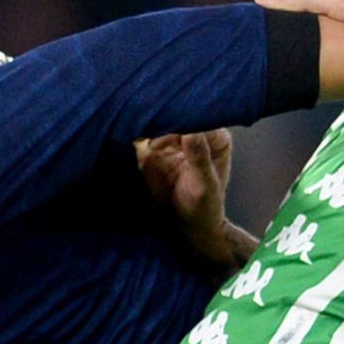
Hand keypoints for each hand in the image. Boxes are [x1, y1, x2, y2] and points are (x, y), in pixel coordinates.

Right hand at [136, 129, 257, 276]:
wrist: (186, 226)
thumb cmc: (204, 207)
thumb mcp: (204, 184)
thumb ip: (199, 157)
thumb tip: (190, 132)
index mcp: (215, 137)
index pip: (197, 120)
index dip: (181, 122)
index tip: (166, 132)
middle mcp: (194, 133)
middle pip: (175, 117)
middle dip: (160, 120)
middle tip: (147, 134)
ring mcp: (172, 140)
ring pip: (157, 124)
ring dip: (144, 127)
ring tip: (137, 138)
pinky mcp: (153, 150)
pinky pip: (142, 137)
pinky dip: (133, 136)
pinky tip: (128, 140)